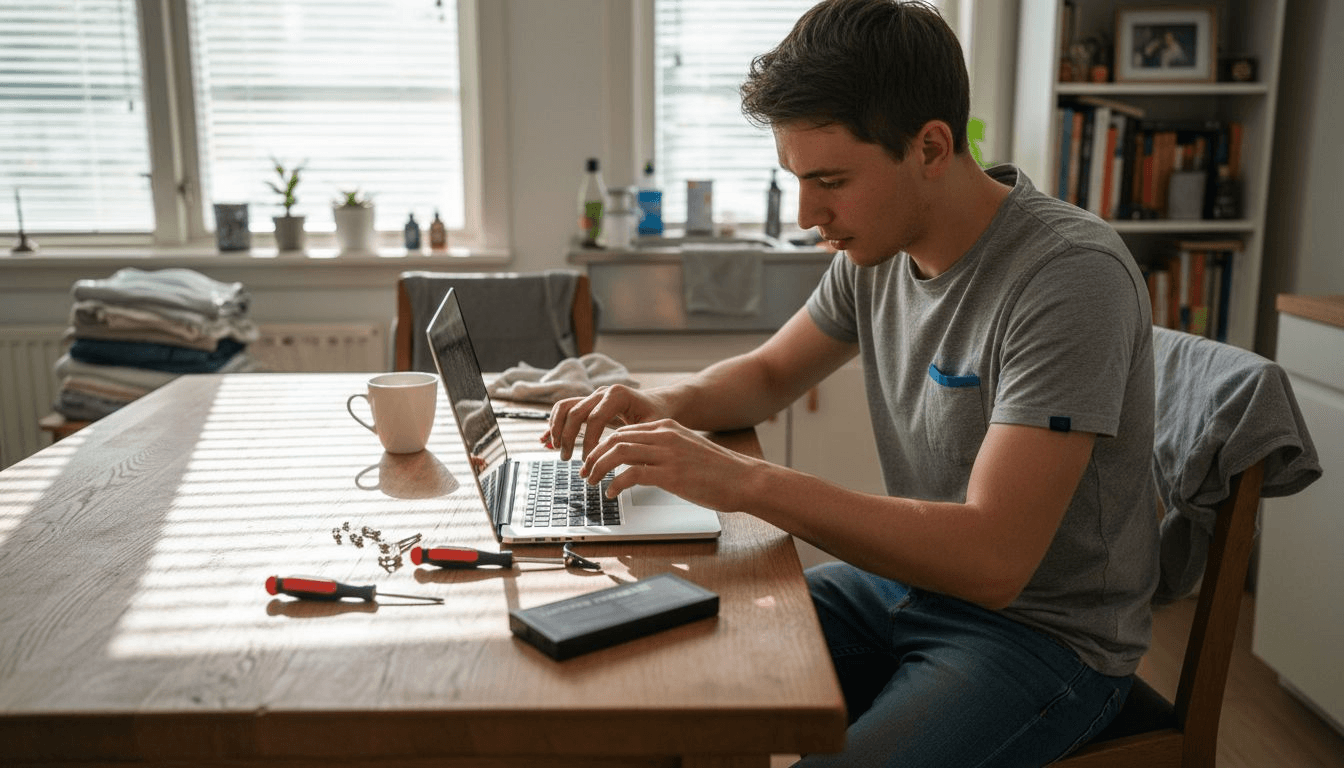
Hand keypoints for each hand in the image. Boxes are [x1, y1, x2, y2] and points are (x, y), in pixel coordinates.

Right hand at [541, 384, 670, 460]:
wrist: (658, 404)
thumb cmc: (658, 415)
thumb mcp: (654, 427)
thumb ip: (638, 439)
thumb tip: (622, 460)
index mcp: (618, 395)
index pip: (594, 419)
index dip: (588, 442)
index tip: (588, 461)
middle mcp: (602, 393)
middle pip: (574, 412)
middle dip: (567, 437)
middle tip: (566, 458)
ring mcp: (593, 397)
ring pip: (565, 407)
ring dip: (556, 428)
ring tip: (555, 448)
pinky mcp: (588, 404)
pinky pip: (565, 410)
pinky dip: (554, 423)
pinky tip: (546, 440)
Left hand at [579, 418, 760, 511]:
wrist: (743, 479)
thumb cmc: (718, 470)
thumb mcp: (687, 449)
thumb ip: (664, 449)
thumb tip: (640, 463)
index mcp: (667, 426)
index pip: (624, 430)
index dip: (603, 445)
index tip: (593, 460)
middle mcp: (664, 435)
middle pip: (615, 439)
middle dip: (594, 456)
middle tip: (585, 472)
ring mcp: (667, 454)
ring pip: (618, 453)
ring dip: (599, 468)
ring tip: (593, 482)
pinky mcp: (670, 474)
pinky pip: (630, 475)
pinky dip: (615, 484)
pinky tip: (612, 493)